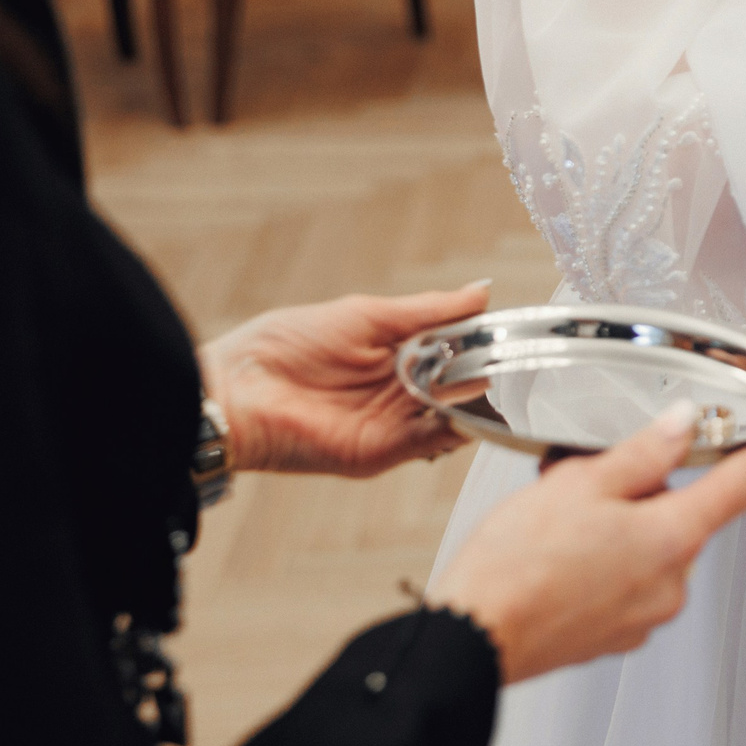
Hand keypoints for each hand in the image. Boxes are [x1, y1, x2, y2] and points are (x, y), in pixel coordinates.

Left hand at [200, 282, 492, 477]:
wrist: (233, 391)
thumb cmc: (284, 345)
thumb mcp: (366, 315)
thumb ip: (428, 311)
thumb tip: (483, 293)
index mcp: (398, 353)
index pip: (457, 348)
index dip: (484, 341)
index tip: (513, 330)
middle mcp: (401, 391)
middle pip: (462, 384)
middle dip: (486, 371)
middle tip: (509, 356)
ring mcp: (393, 423)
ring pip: (455, 413)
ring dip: (474, 398)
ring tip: (487, 376)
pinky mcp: (381, 452)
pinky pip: (432, 442)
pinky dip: (456, 427)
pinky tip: (465, 405)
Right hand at [428, 410, 745, 684]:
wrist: (473, 637)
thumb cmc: (516, 566)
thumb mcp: (582, 483)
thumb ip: (642, 452)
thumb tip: (682, 424)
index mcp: (672, 539)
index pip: (738, 488)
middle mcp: (669, 583)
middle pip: (680, 514)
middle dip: (646, 489)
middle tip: (593, 475)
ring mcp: (643, 614)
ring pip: (648, 547)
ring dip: (619, 524)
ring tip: (561, 518)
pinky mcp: (613, 634)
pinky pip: (623, 580)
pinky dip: (602, 560)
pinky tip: (559, 553)